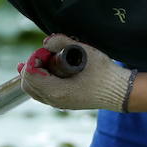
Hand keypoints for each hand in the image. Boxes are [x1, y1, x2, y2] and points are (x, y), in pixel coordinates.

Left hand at [19, 34, 135, 111]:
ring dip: (34, 74)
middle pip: (27, 85)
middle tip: (45, 54)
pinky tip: (44, 71)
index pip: (30, 75)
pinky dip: (40, 82)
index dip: (34, 59)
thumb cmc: (104, 72)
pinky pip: (42, 94)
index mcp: (57, 91)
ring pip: (33, 91)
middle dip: (31, 67)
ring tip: (42, 60)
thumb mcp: (84, 51)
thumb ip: (62, 42)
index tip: (47, 50)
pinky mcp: (63, 103)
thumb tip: (45, 41)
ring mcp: (58, 104)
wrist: (119, 91)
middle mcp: (54, 101)